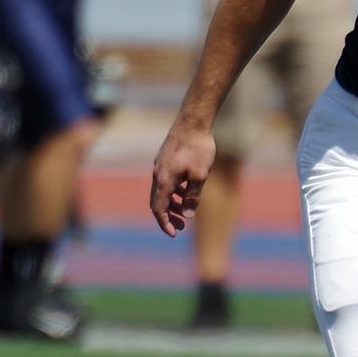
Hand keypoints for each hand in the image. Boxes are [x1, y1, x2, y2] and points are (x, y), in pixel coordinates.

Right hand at [149, 117, 215, 236]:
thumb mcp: (199, 175)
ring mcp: (160, 166)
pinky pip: (166, 181)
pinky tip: (186, 192)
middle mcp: (158, 174)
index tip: (173, 234)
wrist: (193, 121)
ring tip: (185, 211)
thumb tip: (186, 215)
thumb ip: (192, 196)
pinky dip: (174, 191)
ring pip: (162, 191)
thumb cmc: (198, 148)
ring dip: (172, 204)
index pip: (158, 208)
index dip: (164, 223)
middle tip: (182, 227)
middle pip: (158, 202)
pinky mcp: (166, 160)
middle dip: (168, 216)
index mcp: (163, 180)